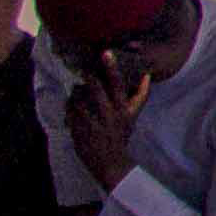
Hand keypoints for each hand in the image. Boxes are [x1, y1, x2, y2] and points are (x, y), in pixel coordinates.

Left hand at [62, 62, 141, 185]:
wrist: (110, 163)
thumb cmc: (121, 135)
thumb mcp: (133, 116)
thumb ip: (138, 96)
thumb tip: (146, 75)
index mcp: (124, 109)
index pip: (119, 85)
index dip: (113, 68)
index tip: (106, 52)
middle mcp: (110, 114)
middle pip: (97, 88)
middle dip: (89, 76)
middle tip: (85, 69)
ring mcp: (93, 122)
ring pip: (80, 97)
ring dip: (77, 92)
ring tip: (78, 91)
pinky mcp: (79, 129)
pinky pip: (70, 109)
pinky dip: (69, 105)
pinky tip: (72, 105)